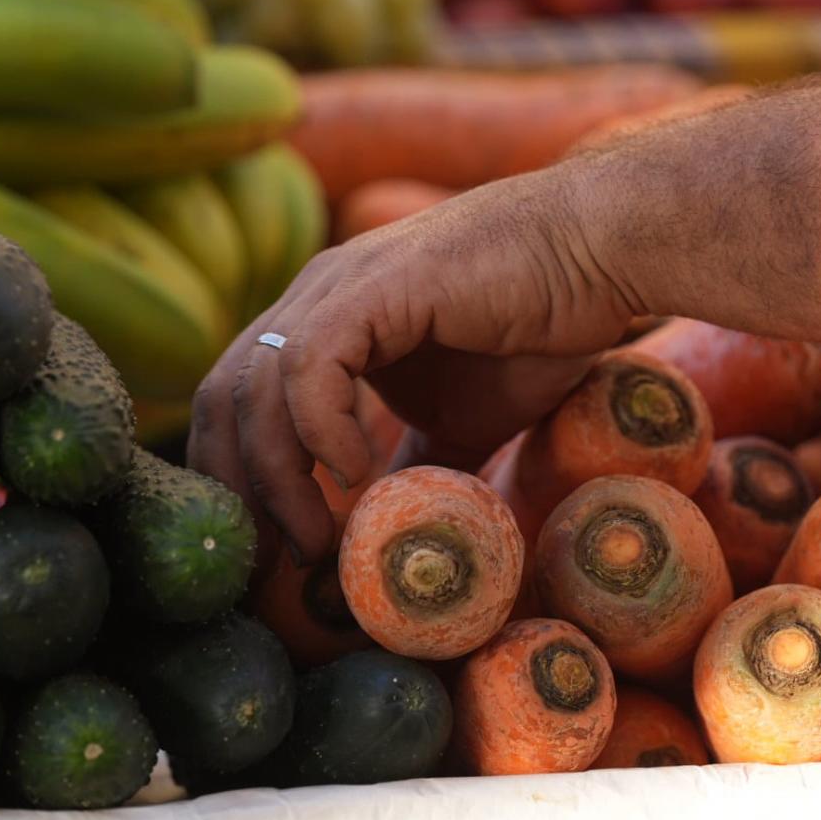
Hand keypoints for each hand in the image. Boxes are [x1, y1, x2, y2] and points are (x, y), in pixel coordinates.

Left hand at [188, 163, 638, 562]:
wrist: (596, 255)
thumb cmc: (538, 326)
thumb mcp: (462, 422)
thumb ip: (416, 466)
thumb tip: (389, 534)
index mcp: (322, 322)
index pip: (236, 402)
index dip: (237, 479)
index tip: (264, 551)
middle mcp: (313, 298)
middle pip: (224, 398)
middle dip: (234, 489)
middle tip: (269, 564)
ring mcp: (338, 287)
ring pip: (256, 388)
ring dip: (277, 479)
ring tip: (316, 539)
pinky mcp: (375, 287)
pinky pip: (312, 365)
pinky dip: (319, 429)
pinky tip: (355, 473)